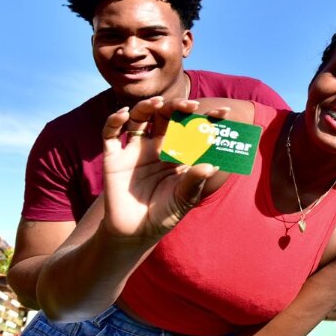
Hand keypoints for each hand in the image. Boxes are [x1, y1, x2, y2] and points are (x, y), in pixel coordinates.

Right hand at [101, 97, 227, 242]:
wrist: (136, 232)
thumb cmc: (165, 214)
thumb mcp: (183, 199)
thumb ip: (194, 182)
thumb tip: (211, 166)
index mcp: (179, 153)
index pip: (195, 129)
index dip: (209, 119)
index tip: (225, 112)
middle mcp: (159, 146)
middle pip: (167, 116)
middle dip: (178, 107)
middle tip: (191, 105)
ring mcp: (136, 150)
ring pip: (140, 117)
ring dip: (147, 106)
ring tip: (158, 103)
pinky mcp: (114, 157)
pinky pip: (110, 133)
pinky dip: (114, 121)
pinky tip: (123, 115)